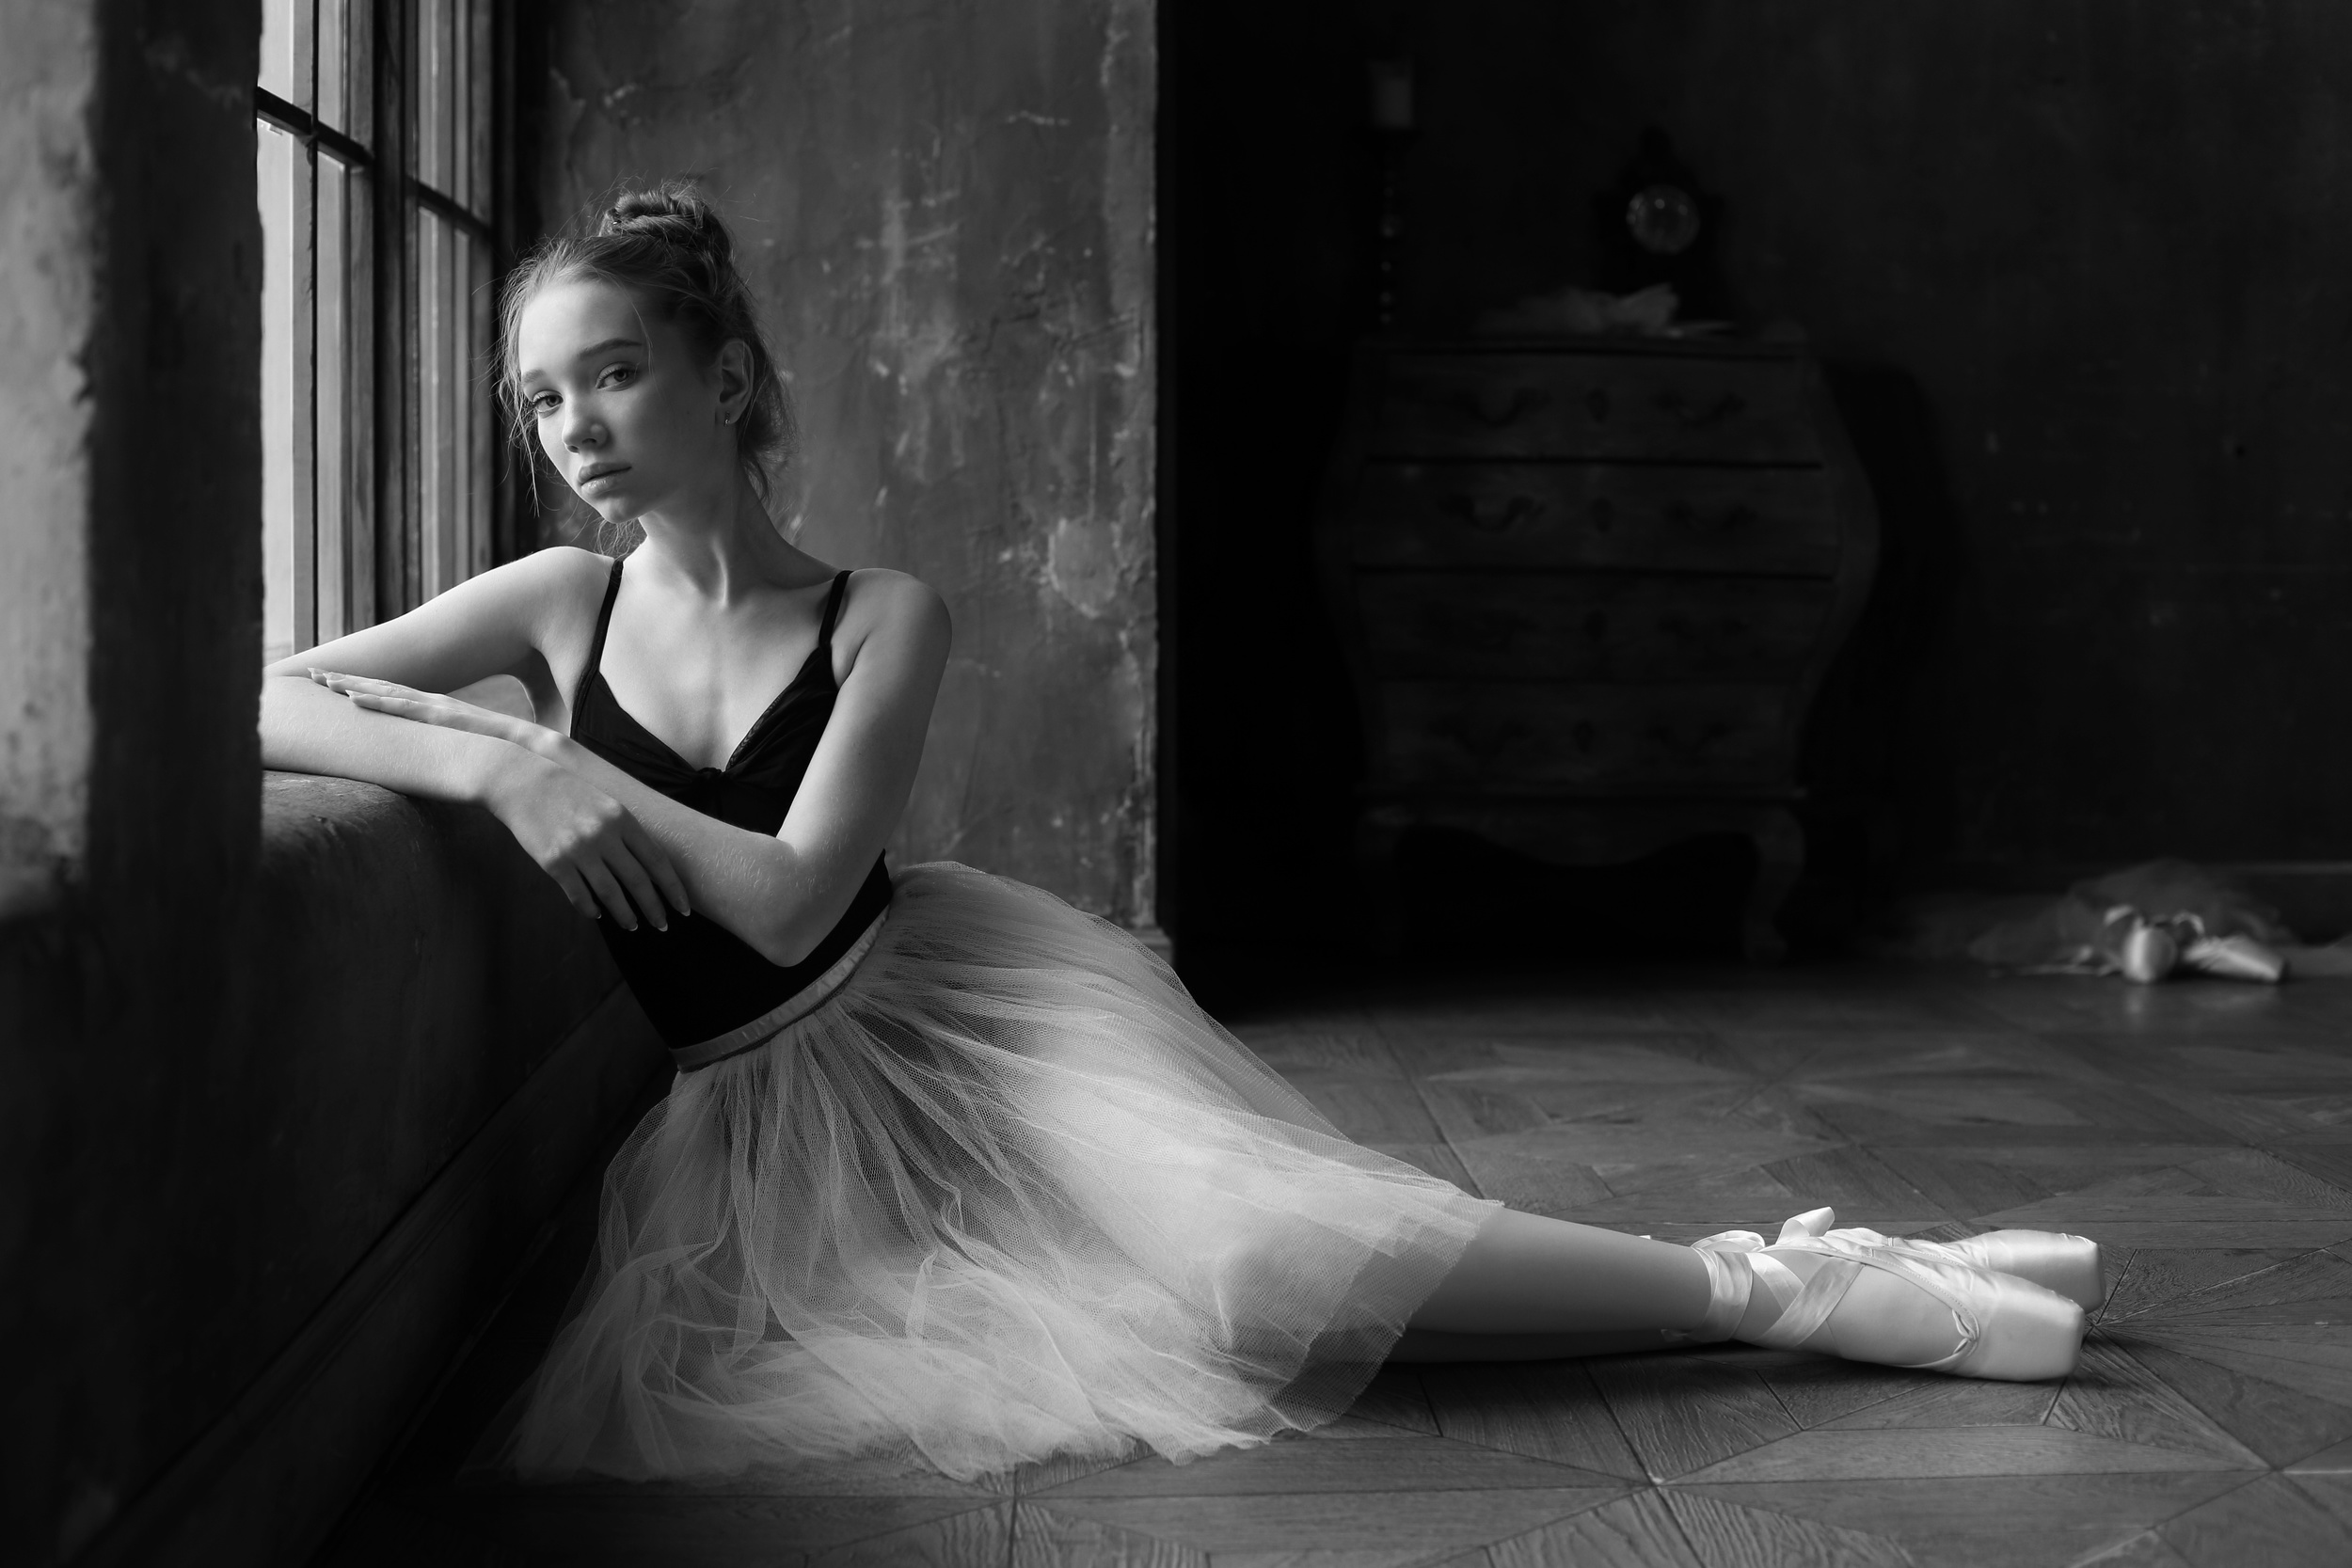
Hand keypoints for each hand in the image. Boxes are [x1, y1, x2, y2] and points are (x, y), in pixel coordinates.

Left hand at [310, 669, 554, 752]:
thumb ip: (493, 769)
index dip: (380, 695)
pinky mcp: (459, 722)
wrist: (572, 763)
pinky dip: (382, 704)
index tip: (348, 690)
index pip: (414, 704)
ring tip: (322, 680)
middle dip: (356, 683)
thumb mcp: (509, 768)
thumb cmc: (547, 772)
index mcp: (464, 719)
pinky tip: (353, 700)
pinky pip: (413, 712)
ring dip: (358, 687)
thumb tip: (491, 785)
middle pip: (397, 694)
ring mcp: (455, 713)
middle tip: (318, 676)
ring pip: (398, 697)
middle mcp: (455, 711)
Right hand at [478, 752, 692, 932]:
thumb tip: (650, 868)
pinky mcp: (554, 863)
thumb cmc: (570, 793)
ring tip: (632, 926)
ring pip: (610, 894)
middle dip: (653, 908)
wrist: (524, 783)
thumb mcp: (607, 804)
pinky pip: (579, 896)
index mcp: (622, 819)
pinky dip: (591, 909)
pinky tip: (598, 914)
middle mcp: (604, 836)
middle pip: (638, 882)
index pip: (657, 861)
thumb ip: (628, 832)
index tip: (683, 909)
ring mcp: (578, 850)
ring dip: (625, 915)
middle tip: (662, 926)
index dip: (672, 888)